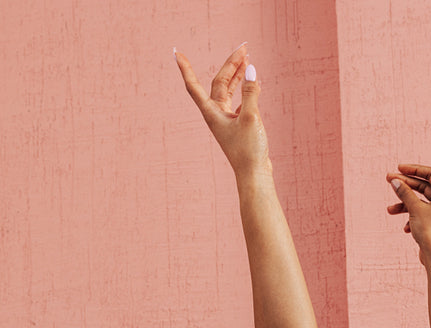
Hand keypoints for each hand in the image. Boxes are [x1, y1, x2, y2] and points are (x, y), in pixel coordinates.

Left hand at [176, 45, 269, 178]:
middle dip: (231, 64)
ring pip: (229, 91)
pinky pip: (239, 102)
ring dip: (238, 75)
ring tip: (248, 60)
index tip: (176, 53)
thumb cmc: (249, 151)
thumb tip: (252, 69)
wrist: (254, 175)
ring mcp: (227, 120)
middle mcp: (216, 114)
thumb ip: (251, 92)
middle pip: (220, 82)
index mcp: (212, 113)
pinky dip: (245, 91)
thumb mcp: (251, 118)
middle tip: (244, 48)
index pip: (194, 85)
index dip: (185, 68)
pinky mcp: (238, 126)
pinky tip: (253, 86)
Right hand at [386, 164, 430, 262]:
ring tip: (389, 210)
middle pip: (423, 186)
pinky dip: (410, 217)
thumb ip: (405, 192)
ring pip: (419, 202)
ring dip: (404, 204)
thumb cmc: (430, 232)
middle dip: (405, 184)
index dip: (414, 169)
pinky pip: (420, 214)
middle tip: (389, 180)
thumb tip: (395, 180)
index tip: (399, 168)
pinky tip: (405, 228)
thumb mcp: (414, 208)